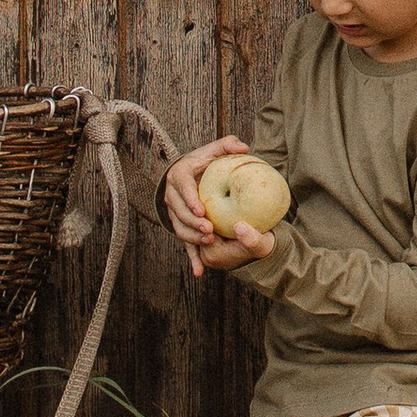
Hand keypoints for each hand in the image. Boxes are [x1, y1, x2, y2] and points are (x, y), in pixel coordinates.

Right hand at [164, 139, 276, 279]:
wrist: (188, 173)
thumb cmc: (205, 161)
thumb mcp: (214, 149)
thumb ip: (228, 144)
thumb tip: (244, 147)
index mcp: (179, 176)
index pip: (182, 189)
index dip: (190, 200)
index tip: (203, 211)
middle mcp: (172, 195)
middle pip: (179, 213)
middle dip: (193, 223)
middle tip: (210, 230)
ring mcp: (174, 212)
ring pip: (179, 228)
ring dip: (192, 238)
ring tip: (209, 242)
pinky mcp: (180, 225)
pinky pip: (184, 243)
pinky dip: (191, 257)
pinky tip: (200, 272)